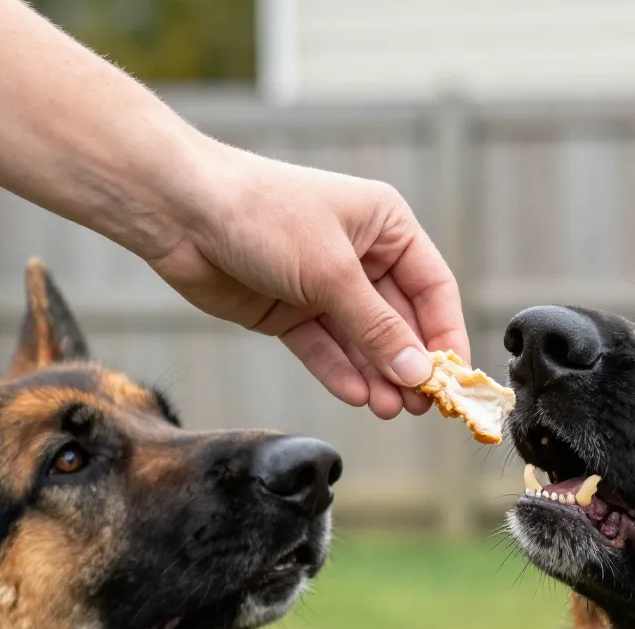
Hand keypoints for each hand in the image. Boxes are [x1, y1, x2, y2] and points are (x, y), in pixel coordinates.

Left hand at [144, 143, 469, 418]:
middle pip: (400, 320)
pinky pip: (325, 349)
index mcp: (384, 225)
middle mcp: (360, 255)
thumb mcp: (329, 271)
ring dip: (377, 376)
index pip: (432, 287)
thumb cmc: (261, 215)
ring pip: (363, 341)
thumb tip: (417, 372)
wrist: (181, 212)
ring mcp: (324, 286)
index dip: (446, 334)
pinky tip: (359, 396)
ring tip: (391, 410)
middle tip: (422, 406)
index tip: (454, 379)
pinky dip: (341, 372)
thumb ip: (375, 327)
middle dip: (410, 363)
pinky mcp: (290, 311)